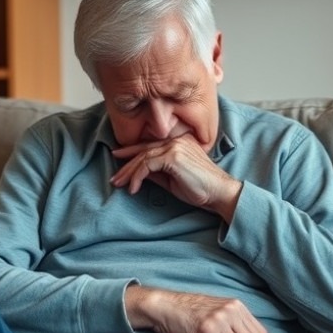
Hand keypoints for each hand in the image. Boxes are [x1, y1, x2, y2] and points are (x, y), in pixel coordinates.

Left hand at [111, 135, 241, 221]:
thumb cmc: (200, 188)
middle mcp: (177, 140)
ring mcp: (175, 146)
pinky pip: (147, 165)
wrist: (218, 192)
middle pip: (144, 150)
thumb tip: (140, 173)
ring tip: (119, 184)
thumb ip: (157, 172)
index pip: (151, 145)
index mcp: (179, 142)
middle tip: (114, 177)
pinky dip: (138, 177)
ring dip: (129, 172)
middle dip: (126, 164)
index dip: (132, 151)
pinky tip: (134, 188)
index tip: (117, 157)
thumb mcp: (172, 179)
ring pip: (143, 157)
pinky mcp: (173, 156)